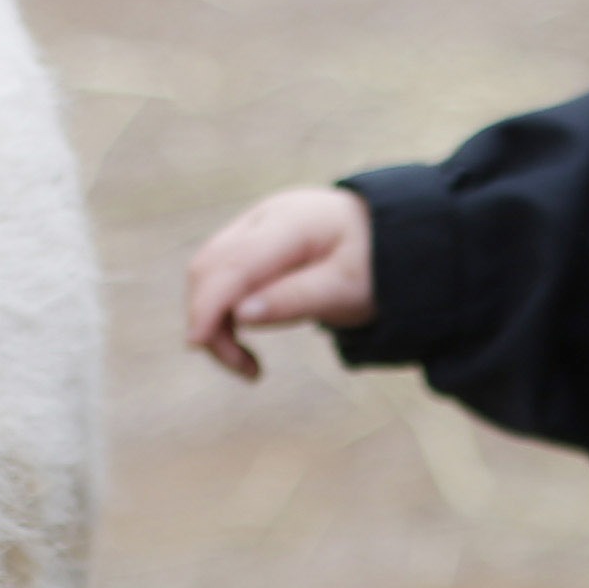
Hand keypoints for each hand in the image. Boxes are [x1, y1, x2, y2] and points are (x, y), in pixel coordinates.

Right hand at [184, 185, 376, 378]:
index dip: (209, 303)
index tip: (197, 343)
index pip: (233, 264)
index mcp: (291, 222)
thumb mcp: (347, 289)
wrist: (391, 238)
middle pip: (210, 267)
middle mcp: (262, 217)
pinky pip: (220, 278)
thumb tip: (240, 314)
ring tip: (249, 365)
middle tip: (246, 370)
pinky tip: (244, 342)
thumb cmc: (374, 265)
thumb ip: (297, 298)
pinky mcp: (250, 244)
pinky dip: (222, 312)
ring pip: (208, 274)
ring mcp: (252, 228)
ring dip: (214, 320)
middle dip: (210, 320)